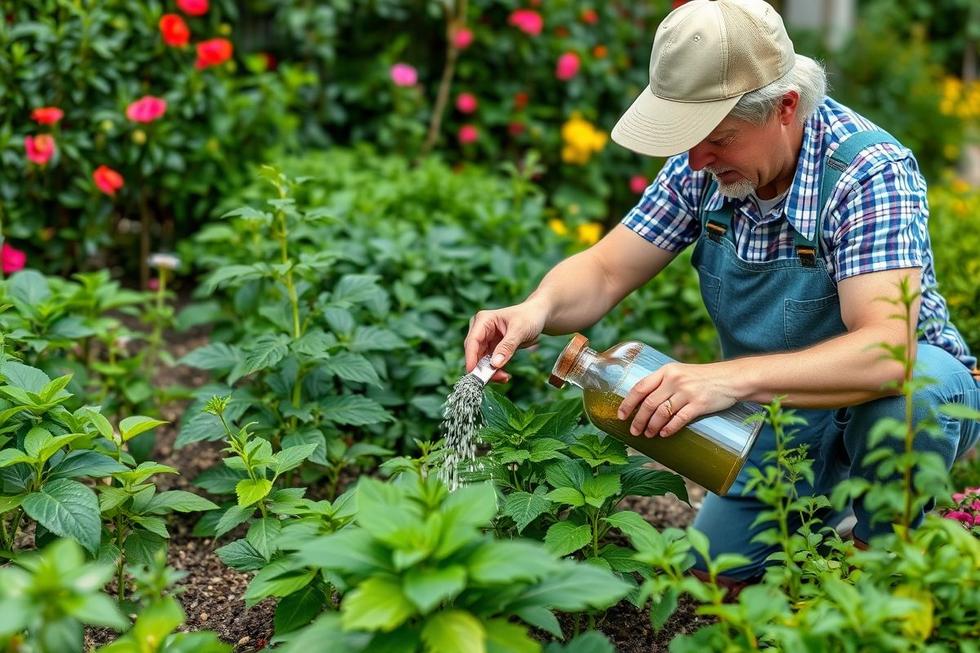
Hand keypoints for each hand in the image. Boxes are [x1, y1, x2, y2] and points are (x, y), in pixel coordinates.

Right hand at [464, 300, 547, 382]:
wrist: (537, 316)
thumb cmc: (529, 317)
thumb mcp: (519, 330)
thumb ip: (507, 346)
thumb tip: (495, 363)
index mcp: (483, 320)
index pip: (472, 341)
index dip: (471, 358)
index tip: (473, 373)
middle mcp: (481, 329)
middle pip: (475, 353)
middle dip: (483, 367)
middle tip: (498, 378)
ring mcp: (485, 340)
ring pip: (481, 361)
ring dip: (491, 371)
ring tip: (505, 377)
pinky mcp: (491, 348)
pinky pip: (489, 363)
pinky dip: (496, 371)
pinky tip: (505, 375)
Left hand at [616, 361, 740, 437]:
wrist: (732, 378)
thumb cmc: (704, 378)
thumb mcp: (681, 373)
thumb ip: (664, 383)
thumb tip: (644, 404)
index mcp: (667, 371)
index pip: (640, 387)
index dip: (628, 403)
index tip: (621, 415)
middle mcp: (674, 380)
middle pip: (649, 403)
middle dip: (638, 420)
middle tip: (634, 431)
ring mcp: (687, 392)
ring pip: (662, 413)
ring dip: (652, 426)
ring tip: (648, 435)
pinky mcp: (699, 404)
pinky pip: (679, 419)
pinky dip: (669, 429)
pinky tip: (664, 434)